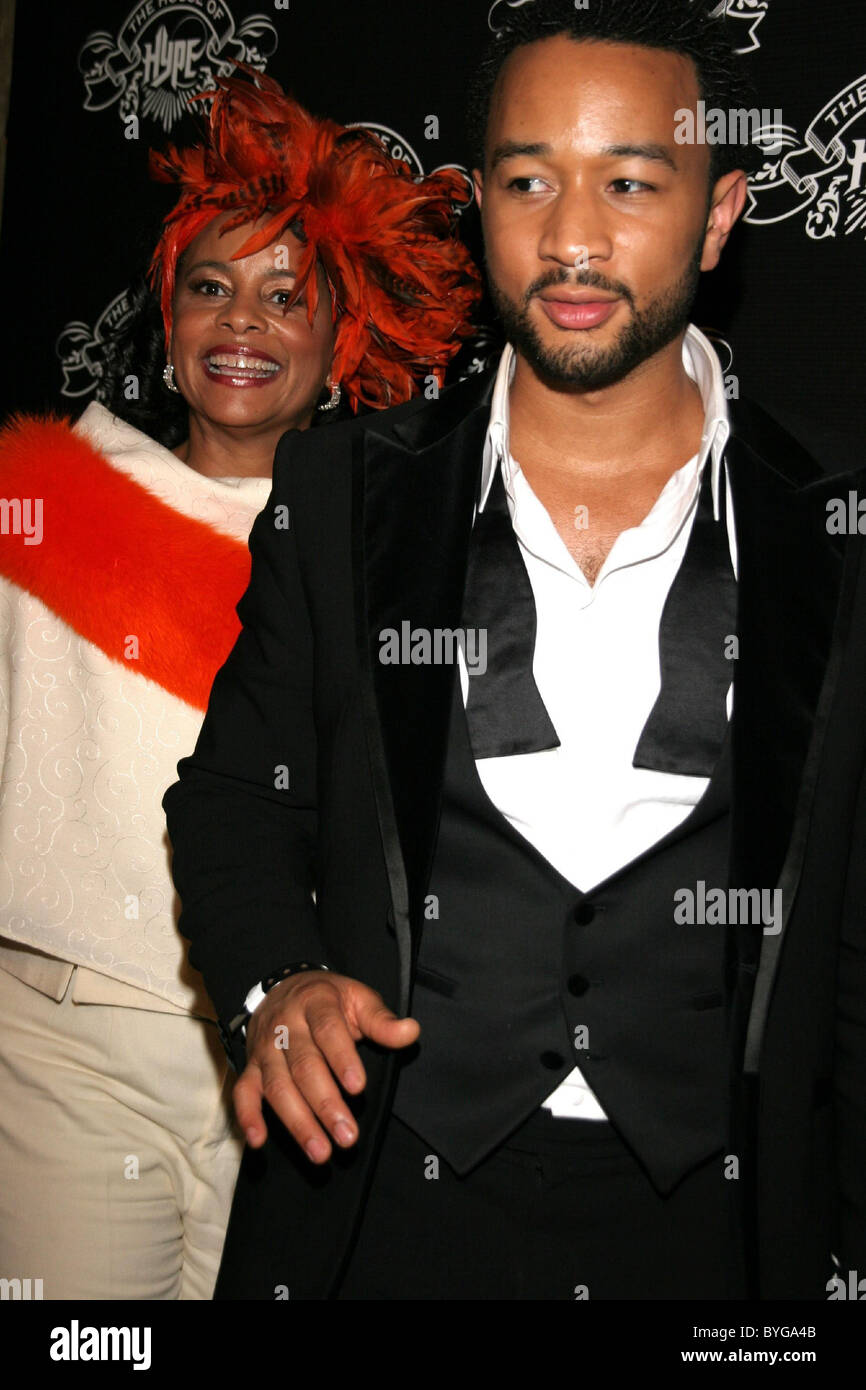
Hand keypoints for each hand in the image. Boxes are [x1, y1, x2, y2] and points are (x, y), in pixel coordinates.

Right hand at [233, 971, 419, 1163]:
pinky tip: (259, 1141)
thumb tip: (411, 1031)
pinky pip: (243, 1092)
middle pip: (304, 1066)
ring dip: (297, 1121)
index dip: (341, 1058)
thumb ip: (382, 1020)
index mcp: (316, 1003)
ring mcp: (265, 1049)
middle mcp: (286, 1027)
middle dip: (325, 1103)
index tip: (358, 1087)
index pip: (328, 1030)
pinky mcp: (251, 1068)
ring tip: (320, 1151)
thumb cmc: (329, 1001)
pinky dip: (248, 1116)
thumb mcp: (358, 999)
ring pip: (277, 1086)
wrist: (284, 987)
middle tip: (347, 1135)